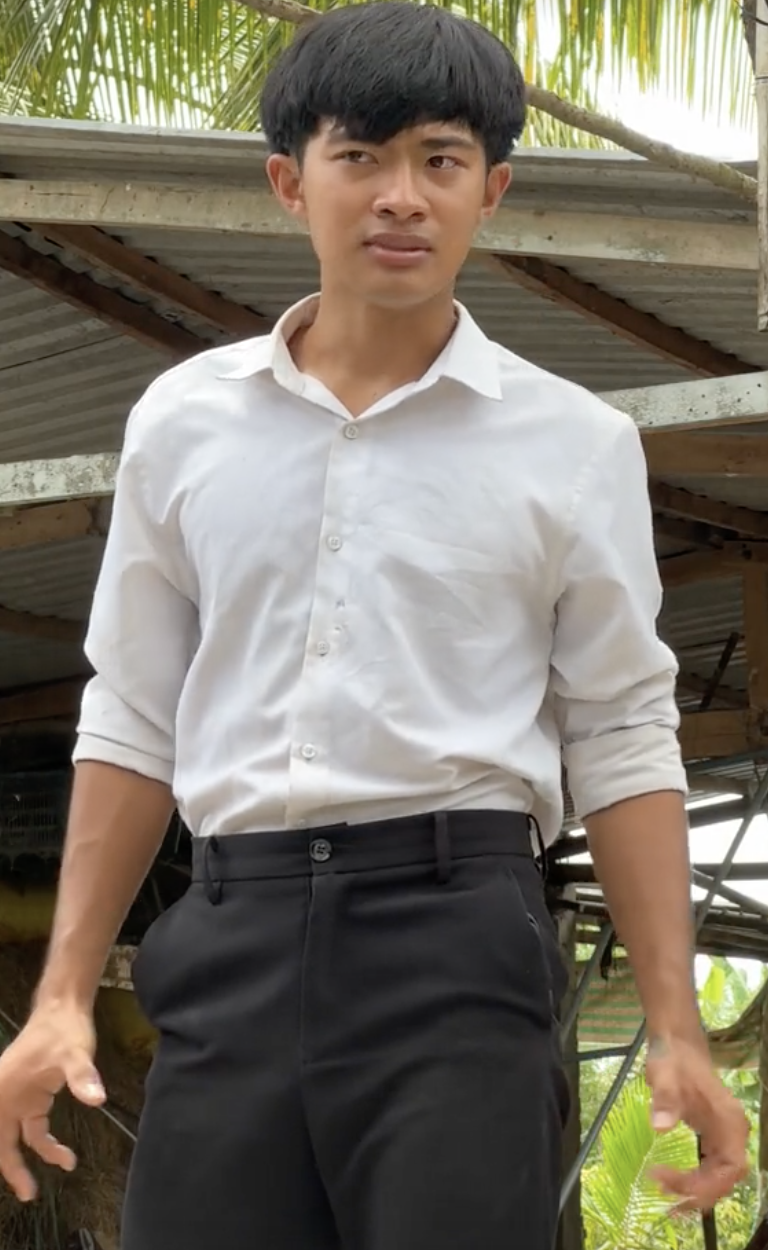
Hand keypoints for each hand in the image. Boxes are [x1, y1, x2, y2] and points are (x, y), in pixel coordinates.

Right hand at [0, 1003, 104, 1201]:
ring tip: (61, 1168)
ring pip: (19, 1137)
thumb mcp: (74, 1053)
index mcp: (2, 1090)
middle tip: (29, 1194)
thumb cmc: (63, 1029)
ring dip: (35, 1155)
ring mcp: (18, 1097)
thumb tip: (96, 1099)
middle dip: (13, 1169)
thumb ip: (82, 1077)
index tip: (17, 1182)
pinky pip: (33, 1127)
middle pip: (2, 1142)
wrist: (64, 1007)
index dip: (2, 1159)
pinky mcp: (33, 1096)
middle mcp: (4, 1096)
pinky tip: (64, 1152)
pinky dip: (45, 1142)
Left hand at [646, 1034, 748, 1211]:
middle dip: (698, 1193)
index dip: (702, 1183)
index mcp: (729, 1122)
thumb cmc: (672, 1058)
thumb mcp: (664, 1075)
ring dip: (696, 1190)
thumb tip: (660, 1127)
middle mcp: (732, 1132)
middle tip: (666, 1199)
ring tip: (667, 1196)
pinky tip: (675, 1183)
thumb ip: (665, 1100)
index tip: (668, 1180)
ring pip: (719, 1176)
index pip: (728, 1168)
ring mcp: (724, 1134)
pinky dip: (695, 1179)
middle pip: (726, 1178)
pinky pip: (711, 1166)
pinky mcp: (713, 1135)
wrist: (676, 1042)